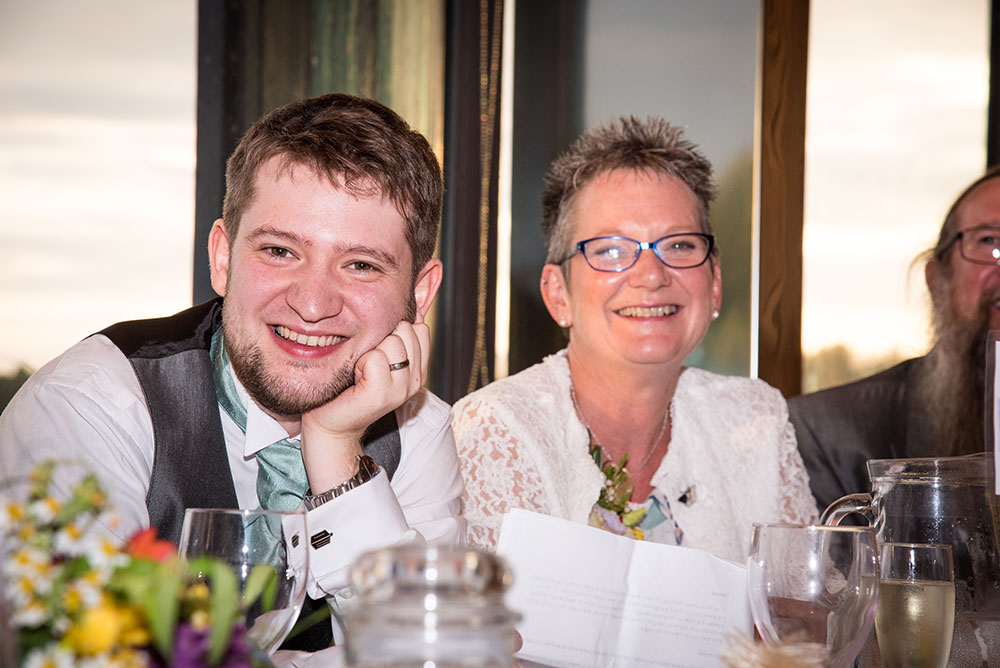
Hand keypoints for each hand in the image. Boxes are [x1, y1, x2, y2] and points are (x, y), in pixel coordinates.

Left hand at [300, 315, 430, 489]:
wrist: (332, 422)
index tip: (379, 352)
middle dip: (381, 338)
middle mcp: (416, 380)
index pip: (420, 327)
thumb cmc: (351, 385)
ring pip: (392, 342)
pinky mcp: (382, 395)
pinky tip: (356, 378)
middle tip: (367, 364)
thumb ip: (396, 334)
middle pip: (406, 329)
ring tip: (361, 371)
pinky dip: (360, 364)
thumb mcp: (380, 356)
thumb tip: (411, 301)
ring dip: (369, 351)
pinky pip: (375, 358)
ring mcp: (401, 390)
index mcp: (419, 370)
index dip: (394, 331)